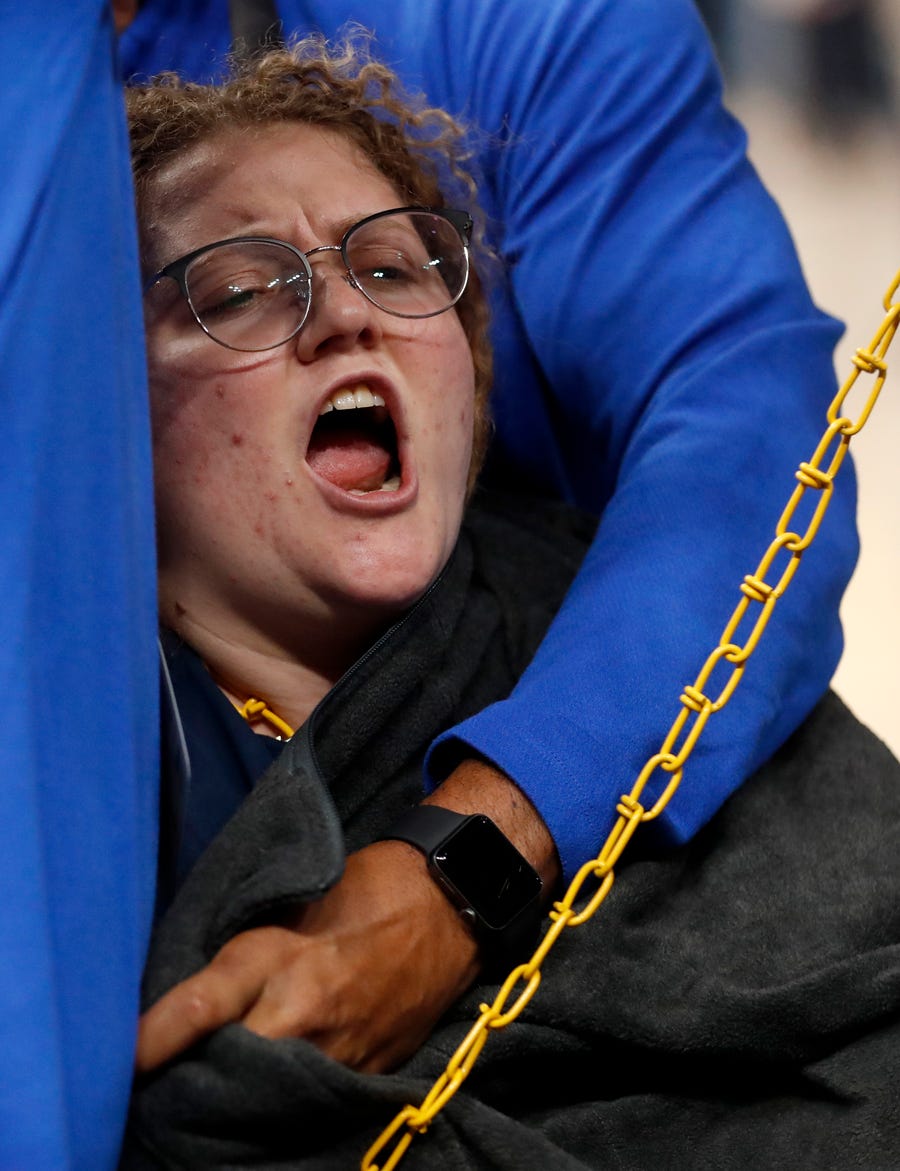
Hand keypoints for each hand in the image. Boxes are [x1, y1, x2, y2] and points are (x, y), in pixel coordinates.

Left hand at [135, 758, 558, 1074]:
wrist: (449, 905)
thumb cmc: (365, 891)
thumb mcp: (291, 907)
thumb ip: (241, 957)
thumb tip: (186, 996)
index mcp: (283, 961)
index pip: (202, 1006)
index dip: (155, 1040)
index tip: (125, 1061)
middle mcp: (307, 1017)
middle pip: (230, 1074)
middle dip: (197, 1082)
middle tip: (167, 1080)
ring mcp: (342, 1056)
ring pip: (271, 1100)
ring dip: (239, 1098)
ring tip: (212, 1090)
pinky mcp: (369, 1077)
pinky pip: (314, 1103)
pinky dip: (287, 1101)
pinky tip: (270, 1095)